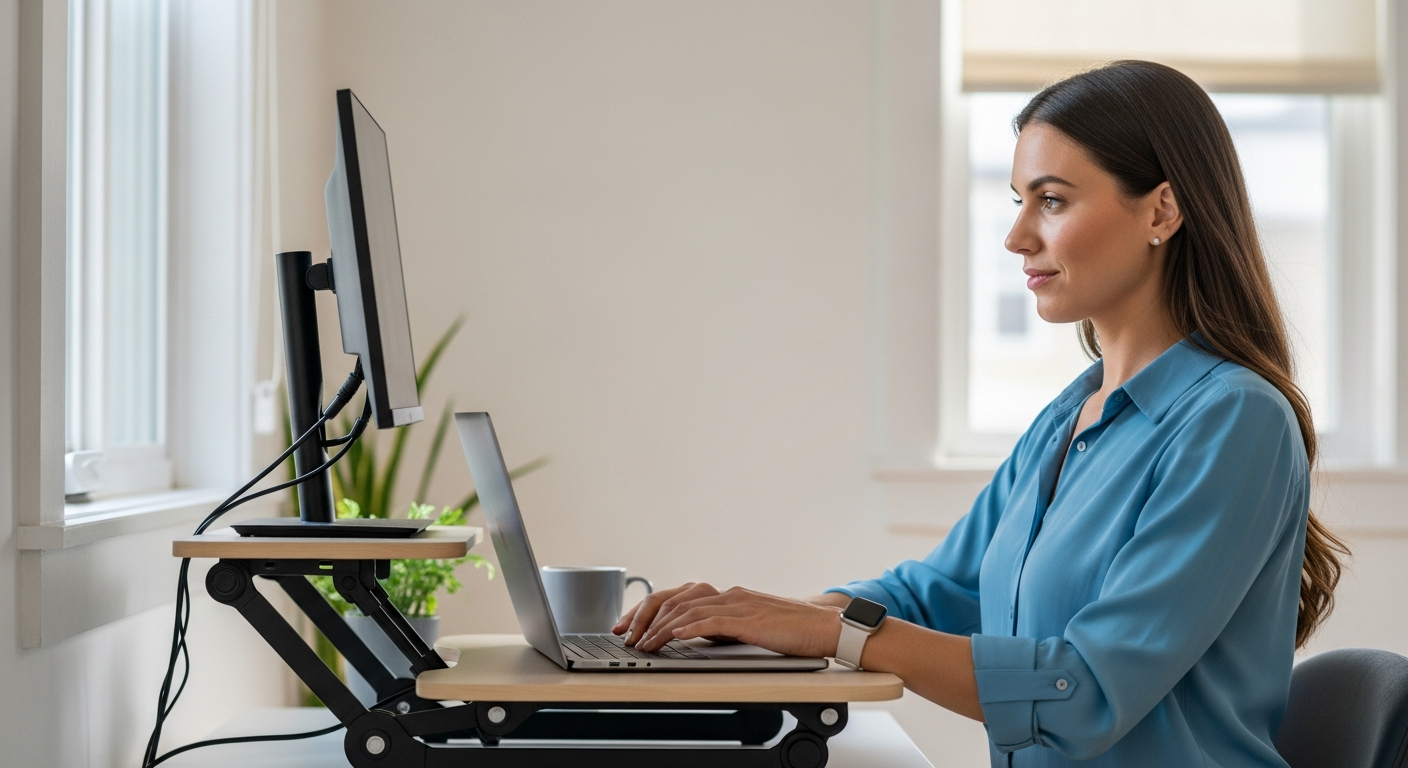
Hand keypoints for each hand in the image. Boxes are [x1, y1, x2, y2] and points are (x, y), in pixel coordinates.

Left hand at [612, 582, 842, 657]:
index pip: (678, 598)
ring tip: (643, 642)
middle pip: (675, 600)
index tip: (629, 625)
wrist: (823, 627)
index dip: (650, 610)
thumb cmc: (791, 630)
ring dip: (661, 628)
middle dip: (645, 617)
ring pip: (689, 611)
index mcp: (727, 596)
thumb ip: (723, 627)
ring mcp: (739, 604)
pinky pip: (713, 621)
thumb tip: (695, 636)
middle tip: (624, 634)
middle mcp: (729, 594)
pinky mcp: (750, 618)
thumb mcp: (749, 626)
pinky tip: (674, 636)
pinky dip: (690, 627)